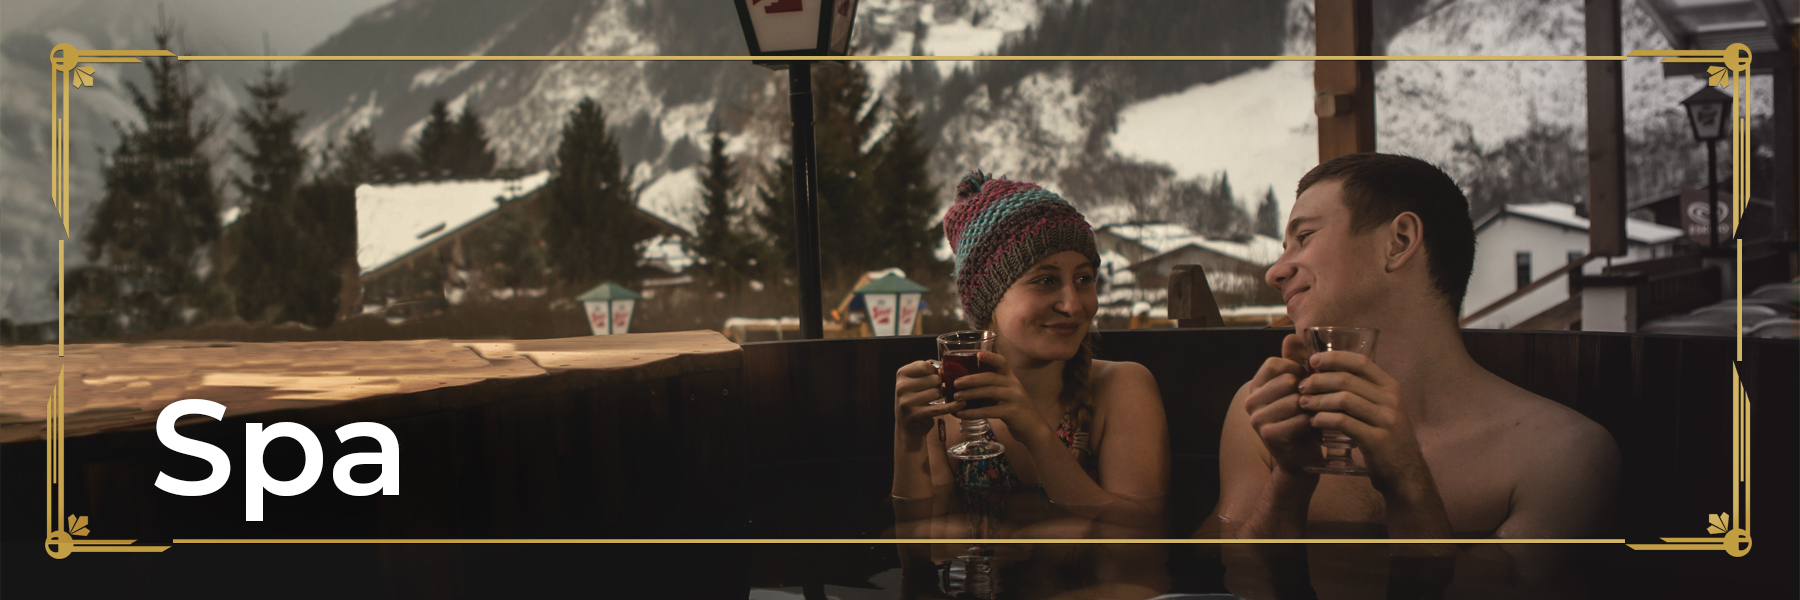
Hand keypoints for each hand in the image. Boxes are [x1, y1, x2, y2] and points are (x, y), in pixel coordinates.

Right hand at [895, 360, 961, 436]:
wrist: (907, 426)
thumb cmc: (914, 399)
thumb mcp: (913, 381)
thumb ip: (926, 370)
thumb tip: (945, 364)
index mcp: (901, 374)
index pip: (925, 366)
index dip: (934, 370)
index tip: (936, 375)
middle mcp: (901, 387)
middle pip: (933, 379)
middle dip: (940, 384)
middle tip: (940, 389)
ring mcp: (907, 402)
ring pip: (938, 392)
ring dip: (943, 395)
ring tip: (940, 398)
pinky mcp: (917, 415)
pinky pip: (940, 407)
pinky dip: (953, 406)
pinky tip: (961, 404)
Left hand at [942, 351, 1044, 437]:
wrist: (1033, 428)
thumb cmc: (1015, 409)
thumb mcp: (1007, 394)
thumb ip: (992, 388)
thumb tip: (966, 386)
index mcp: (1011, 378)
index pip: (1001, 362)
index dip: (990, 357)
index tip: (977, 354)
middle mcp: (1014, 385)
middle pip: (991, 377)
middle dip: (971, 379)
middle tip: (955, 383)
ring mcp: (1014, 398)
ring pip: (989, 392)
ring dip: (970, 394)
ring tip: (956, 397)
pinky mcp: (1012, 412)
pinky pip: (989, 410)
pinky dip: (974, 412)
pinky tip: (962, 414)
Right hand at [1243, 334, 1321, 474]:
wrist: (1302, 457)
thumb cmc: (1303, 418)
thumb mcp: (1300, 388)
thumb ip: (1296, 362)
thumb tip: (1291, 337)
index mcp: (1256, 386)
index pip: (1274, 363)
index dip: (1296, 369)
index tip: (1307, 382)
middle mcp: (1250, 401)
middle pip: (1286, 380)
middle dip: (1307, 390)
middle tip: (1315, 402)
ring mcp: (1256, 419)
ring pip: (1294, 400)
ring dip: (1312, 407)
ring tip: (1316, 415)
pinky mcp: (1268, 435)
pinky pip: (1298, 419)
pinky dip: (1312, 423)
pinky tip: (1314, 428)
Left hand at [1298, 351, 1427, 495]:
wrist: (1405, 472)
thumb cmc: (1384, 437)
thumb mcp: (1380, 409)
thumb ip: (1360, 391)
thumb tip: (1326, 371)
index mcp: (1390, 387)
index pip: (1361, 362)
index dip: (1335, 358)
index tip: (1313, 360)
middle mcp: (1391, 400)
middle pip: (1347, 379)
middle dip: (1319, 380)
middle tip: (1302, 387)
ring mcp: (1386, 419)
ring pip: (1344, 399)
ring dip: (1318, 400)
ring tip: (1304, 404)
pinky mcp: (1377, 439)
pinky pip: (1343, 422)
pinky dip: (1324, 419)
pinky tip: (1314, 421)